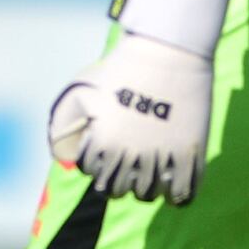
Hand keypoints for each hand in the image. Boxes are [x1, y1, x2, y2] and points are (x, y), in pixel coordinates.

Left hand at [47, 26, 214, 204]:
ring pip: (147, 194)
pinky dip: (177, 198)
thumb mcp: (81, 92)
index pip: (92, 173)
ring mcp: (160, 156)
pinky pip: (182, 193)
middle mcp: (128, 155)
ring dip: (146, 188)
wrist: (168, 50)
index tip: (107, 153)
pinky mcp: (188, 154)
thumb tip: (61, 156)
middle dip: (117, 181)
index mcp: (101, 143)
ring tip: (151, 176)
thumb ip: (64, 123)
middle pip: (116, 191)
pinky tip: (175, 190)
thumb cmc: (122, 67)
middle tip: (127, 168)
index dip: (98, 163)